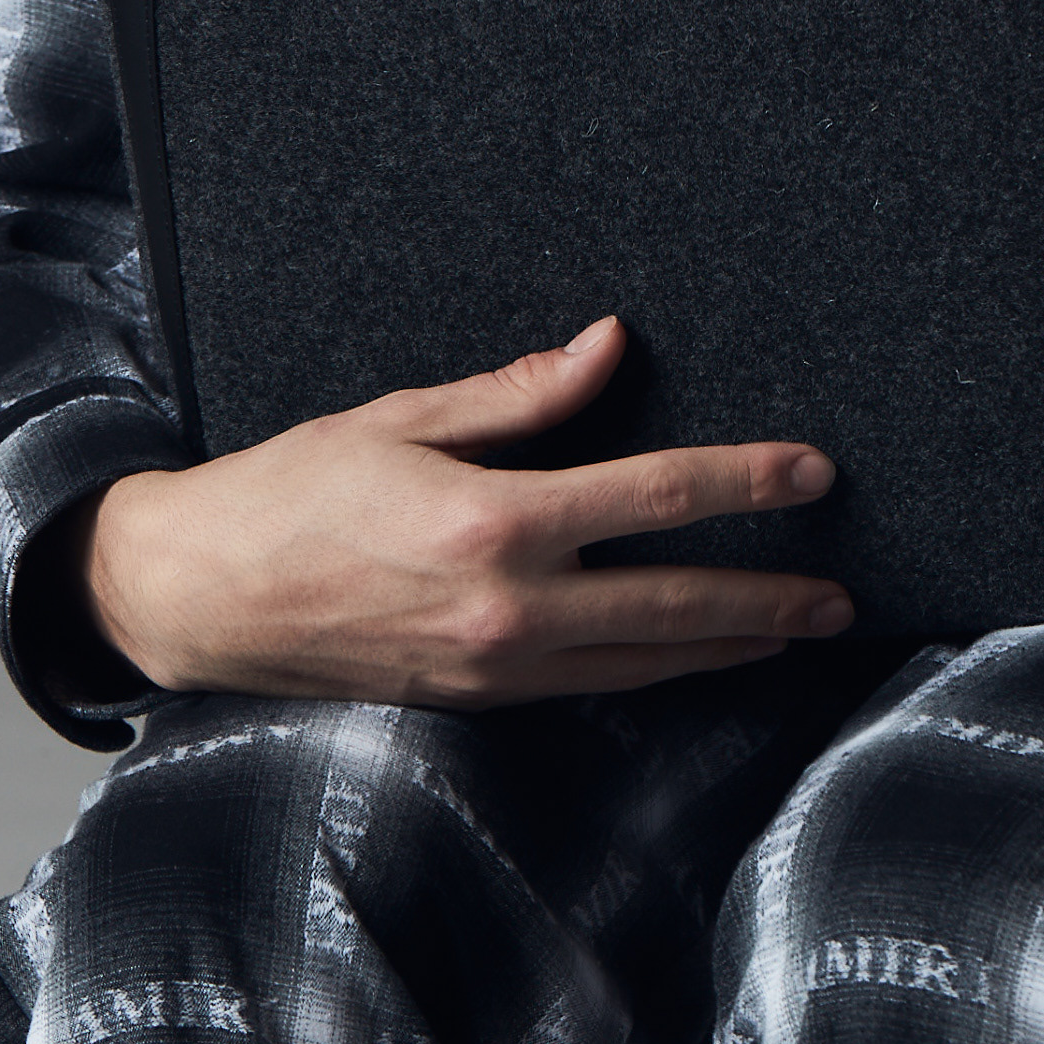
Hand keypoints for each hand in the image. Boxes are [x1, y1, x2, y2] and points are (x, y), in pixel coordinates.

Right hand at [63, 317, 852, 707]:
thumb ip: (521, 393)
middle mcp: (510, 606)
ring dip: (729, 647)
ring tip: (795, 632)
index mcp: (498, 520)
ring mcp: (496, 664)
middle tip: (842, 589)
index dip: (749, 482)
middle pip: (676, 603)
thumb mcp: (405, 416)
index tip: (815, 472)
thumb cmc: (294, 489)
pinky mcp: (477, 697)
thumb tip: (610, 346)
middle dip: (769, 594)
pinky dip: (657, 673)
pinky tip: (693, 659)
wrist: (201, 597)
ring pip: (644, 662)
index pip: (659, 497)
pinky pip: (592, 685)